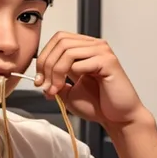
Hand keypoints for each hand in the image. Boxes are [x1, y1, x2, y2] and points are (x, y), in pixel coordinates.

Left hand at [34, 31, 150, 127]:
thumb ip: (55, 81)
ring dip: (55, 72)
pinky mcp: (108, 62)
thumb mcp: (68, 92)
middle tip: (44, 85)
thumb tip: (40, 78)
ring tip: (55, 90)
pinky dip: (69, 76)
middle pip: (61, 42)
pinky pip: (80, 63)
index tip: (39, 80)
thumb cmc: (98, 105)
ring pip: (67, 51)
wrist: (117, 118)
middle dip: (46, 64)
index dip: (44, 57)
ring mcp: (102, 51)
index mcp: (85, 49)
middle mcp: (94, 46)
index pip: (58, 39)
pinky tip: (70, 89)